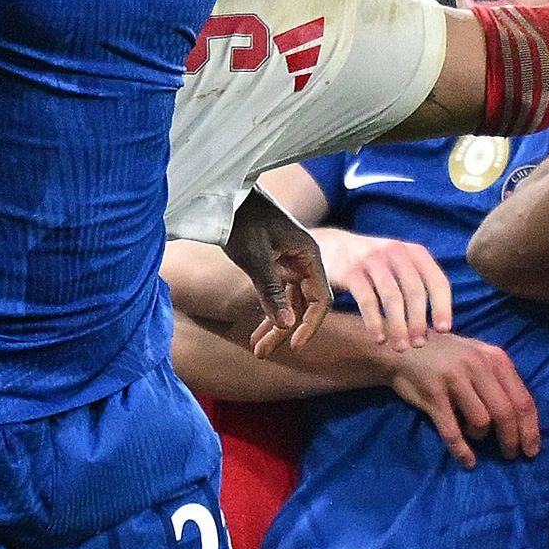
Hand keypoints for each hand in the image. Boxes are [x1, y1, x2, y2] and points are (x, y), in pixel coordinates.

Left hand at [228, 190, 329, 358]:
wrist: (227, 194)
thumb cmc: (242, 220)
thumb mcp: (255, 257)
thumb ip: (271, 291)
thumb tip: (287, 326)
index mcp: (309, 256)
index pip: (321, 299)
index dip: (311, 325)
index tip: (295, 345)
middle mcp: (304, 261)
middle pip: (304, 305)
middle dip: (285, 331)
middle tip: (262, 353)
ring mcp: (290, 264)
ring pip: (290, 304)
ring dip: (274, 326)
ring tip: (257, 350)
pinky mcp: (276, 265)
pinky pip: (278, 296)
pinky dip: (268, 313)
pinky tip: (256, 333)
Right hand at [323, 231, 452, 352]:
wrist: (330, 247)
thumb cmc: (372, 266)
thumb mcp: (398, 266)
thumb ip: (416, 287)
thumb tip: (432, 329)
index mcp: (414, 252)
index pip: (436, 280)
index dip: (442, 307)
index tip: (443, 330)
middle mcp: (395, 251)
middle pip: (414, 291)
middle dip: (418, 321)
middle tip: (418, 344)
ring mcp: (372, 260)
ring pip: (392, 297)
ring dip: (398, 326)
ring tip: (400, 347)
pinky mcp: (350, 271)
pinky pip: (367, 300)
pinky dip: (375, 323)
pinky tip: (379, 339)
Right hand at [383, 335, 540, 467]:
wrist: (402, 348)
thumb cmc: (446, 356)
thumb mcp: (478, 357)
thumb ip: (499, 379)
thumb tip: (522, 417)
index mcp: (495, 358)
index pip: (523, 399)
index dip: (530, 429)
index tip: (531, 450)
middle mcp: (478, 366)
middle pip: (506, 412)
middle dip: (512, 440)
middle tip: (511, 456)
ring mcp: (454, 379)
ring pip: (482, 421)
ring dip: (482, 437)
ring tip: (476, 438)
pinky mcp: (433, 395)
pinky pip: (452, 431)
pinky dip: (462, 450)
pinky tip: (468, 461)